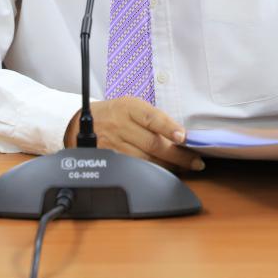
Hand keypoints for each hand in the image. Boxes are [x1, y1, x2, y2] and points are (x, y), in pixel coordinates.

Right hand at [64, 97, 204, 172]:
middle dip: (178, 155)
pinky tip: (166, 172)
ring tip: (186, 167)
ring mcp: (115, 144)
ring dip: (170, 166)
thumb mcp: (130, 106)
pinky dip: (154, 171)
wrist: (82, 124)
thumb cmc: (114, 113)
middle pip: (153, 143)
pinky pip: (136, 168)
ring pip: (147, 159)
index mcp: (128, 107)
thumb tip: (180, 135)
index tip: (184, 137)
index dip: (169, 128)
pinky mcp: (112, 160)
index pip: (151, 118)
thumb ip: (152, 118)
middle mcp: (121, 125)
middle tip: (196, 160)